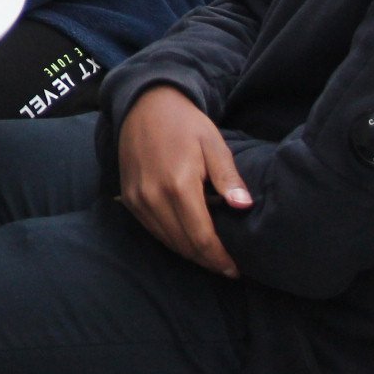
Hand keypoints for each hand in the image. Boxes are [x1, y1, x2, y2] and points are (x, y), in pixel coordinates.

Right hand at [116, 85, 249, 276]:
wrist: (144, 105)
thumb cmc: (185, 124)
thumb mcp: (213, 144)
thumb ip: (228, 178)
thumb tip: (244, 207)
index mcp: (178, 185)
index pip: (201, 238)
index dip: (219, 258)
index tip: (235, 269)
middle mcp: (153, 197)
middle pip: (183, 244)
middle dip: (207, 260)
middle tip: (227, 267)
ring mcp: (138, 199)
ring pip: (166, 240)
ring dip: (189, 253)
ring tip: (210, 256)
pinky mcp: (129, 198)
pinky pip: (152, 229)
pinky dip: (171, 239)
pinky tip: (187, 239)